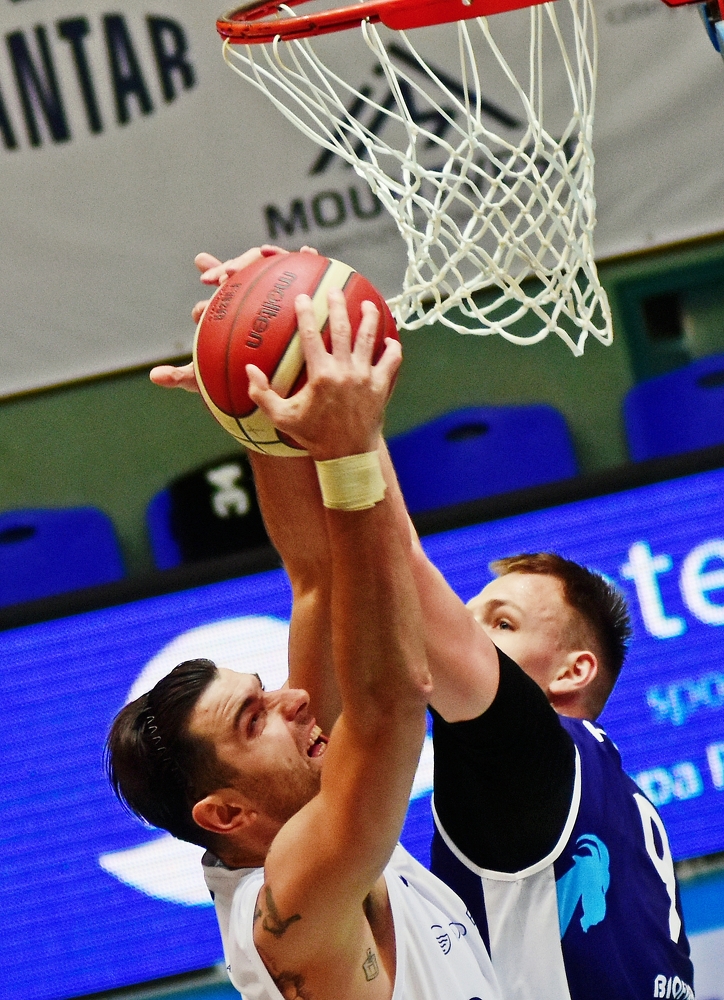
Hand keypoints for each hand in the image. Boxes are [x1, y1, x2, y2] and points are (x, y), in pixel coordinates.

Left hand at [150, 245, 319, 392]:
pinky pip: (299, 273)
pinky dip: (302, 260)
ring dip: (259, 258)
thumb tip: (154, 376)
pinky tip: (307, 254)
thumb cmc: (242, 384)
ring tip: (261, 257)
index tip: (208, 286)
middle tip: (226, 275)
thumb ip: (182, 376)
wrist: (280, 391)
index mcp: (226, 312)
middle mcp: (249, 298)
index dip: (213, 281)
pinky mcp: (296, 294)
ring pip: (265, 267)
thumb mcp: (208, 382)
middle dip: (230, 267)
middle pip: (239, 272)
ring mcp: (273, 294)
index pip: (218, 289)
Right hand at [247, 289, 400, 461]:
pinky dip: (392, 348)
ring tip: (367, 304)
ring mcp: (366, 377)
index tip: (302, 297)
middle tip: (335, 290)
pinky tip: (390, 338)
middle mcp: (346, 371)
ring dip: (369, 318)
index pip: (312, 336)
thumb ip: (262, 394)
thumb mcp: (282, 418)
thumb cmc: (312, 436)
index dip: (306, 314)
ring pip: (370, 339)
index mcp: (321, 375)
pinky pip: (391, 361)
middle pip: (343, 329)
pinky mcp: (382, 386)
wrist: (346, 455)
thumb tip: (249, 369)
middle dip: (338, 305)